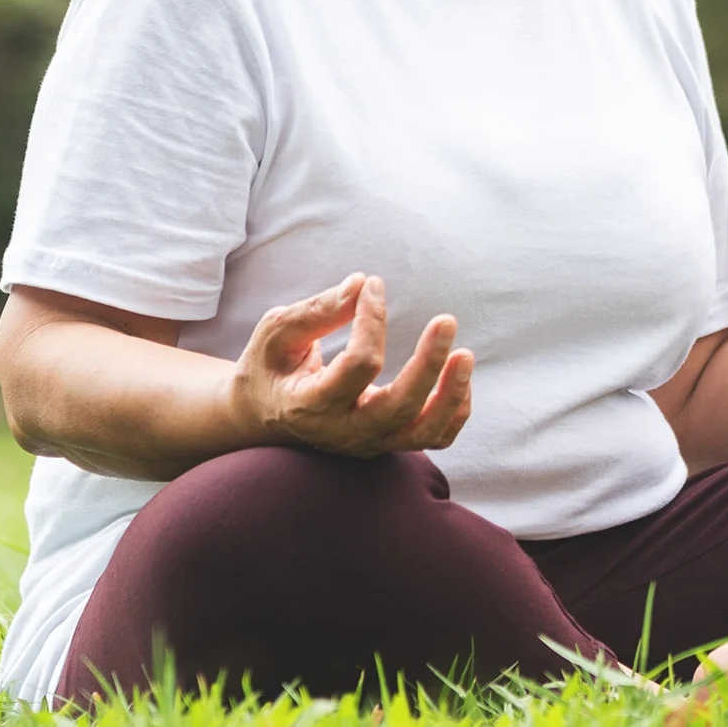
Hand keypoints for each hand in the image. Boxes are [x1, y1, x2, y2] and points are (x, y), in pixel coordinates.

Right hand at [230, 273, 473, 455]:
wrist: (261, 416)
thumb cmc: (269, 367)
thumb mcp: (276, 333)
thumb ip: (316, 311)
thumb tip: (362, 284)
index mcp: (310, 404)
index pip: (359, 366)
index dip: (372, 321)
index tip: (374, 287)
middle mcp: (342, 431)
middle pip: (398, 407)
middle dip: (428, 364)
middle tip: (446, 320)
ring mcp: (368, 442)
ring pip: (423, 433)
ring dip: (451, 394)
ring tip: (466, 354)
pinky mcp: (386, 443)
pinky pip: (432, 438)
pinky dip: (453, 412)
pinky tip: (458, 376)